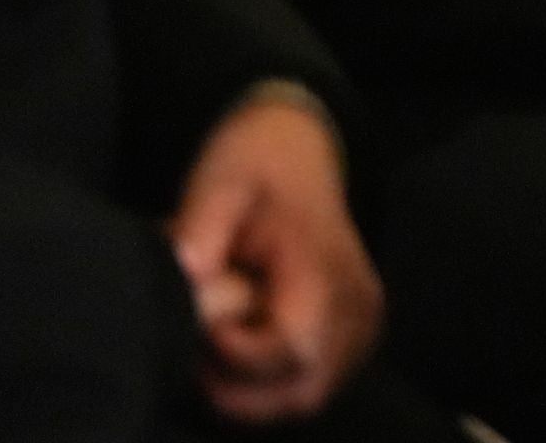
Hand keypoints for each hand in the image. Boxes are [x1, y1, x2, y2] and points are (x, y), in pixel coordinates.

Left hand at [169, 96, 381, 424]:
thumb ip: (201, 228)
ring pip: (308, 394)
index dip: (234, 353)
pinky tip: (244, 345)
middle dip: (239, 386)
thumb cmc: (257, 165)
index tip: (199, 320)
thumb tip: (183, 277)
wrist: (301, 150)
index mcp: (324, 264)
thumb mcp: (220, 180)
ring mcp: (362, 320)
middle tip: (198, 344)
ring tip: (218, 341)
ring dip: (255, 389)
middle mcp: (356, 301)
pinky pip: (315, 382)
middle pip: (302, 389)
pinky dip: (273, 381)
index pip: (290, 347)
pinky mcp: (358, 331)